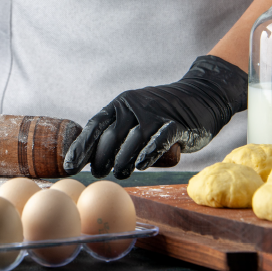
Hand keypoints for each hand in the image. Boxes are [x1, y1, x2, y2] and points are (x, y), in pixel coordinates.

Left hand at [63, 56, 246, 178]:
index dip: (82, 146)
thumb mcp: (135, 116)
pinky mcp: (177, 124)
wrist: (201, 96)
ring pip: (134, 138)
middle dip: (101, 156)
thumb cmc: (161, 114)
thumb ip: (117, 133)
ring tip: (119, 174)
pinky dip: (149, 152)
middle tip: (97, 173)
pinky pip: (161, 138)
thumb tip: (90, 160)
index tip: (70, 165)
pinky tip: (140, 165)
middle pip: (112, 134)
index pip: (95, 125)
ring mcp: (156, 113)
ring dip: (123, 159)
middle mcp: (135, 106)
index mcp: (120, 104)